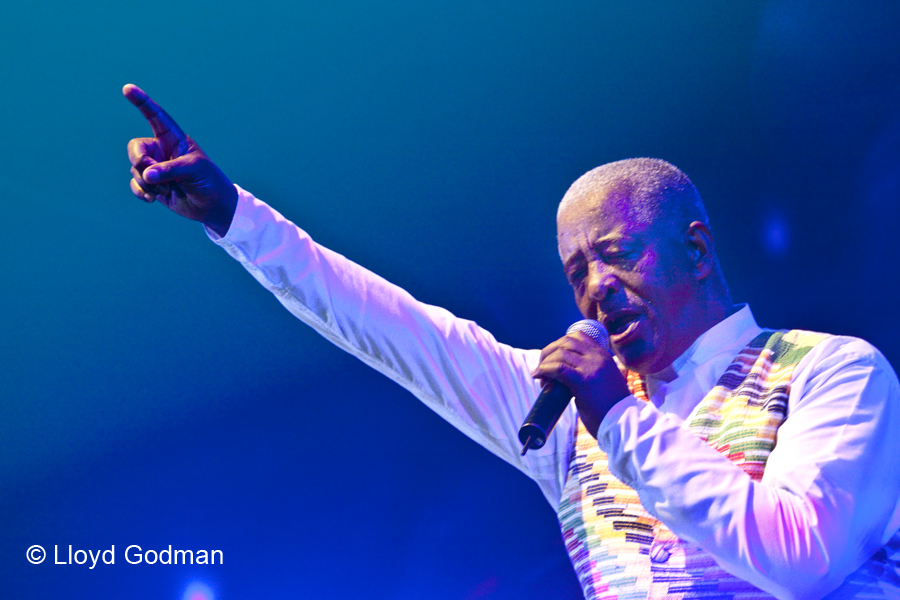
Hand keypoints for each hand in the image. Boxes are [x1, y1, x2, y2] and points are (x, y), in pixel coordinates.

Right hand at [123, 84, 237, 236]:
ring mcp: (155, 168)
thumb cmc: (208, 181)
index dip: (142, 102)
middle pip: (136, 148)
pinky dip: (141, 192)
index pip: (156, 117)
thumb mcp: (194, 170)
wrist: (212, 206)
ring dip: (148, 183)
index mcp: (174, 139)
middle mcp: (161, 150)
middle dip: (139, 161)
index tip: (127, 88)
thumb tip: (146, 175)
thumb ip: (169, 170)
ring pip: (135, 169)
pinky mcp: (151, 185)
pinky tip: (152, 199)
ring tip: (167, 190)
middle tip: (150, 174)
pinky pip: (135, 184)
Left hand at [531, 331, 630, 437]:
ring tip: (541, 377)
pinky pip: (558, 368)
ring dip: (545, 363)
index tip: (553, 356)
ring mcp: (591, 368)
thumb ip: (591, 370)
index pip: (578, 336)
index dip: (561, 343)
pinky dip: (544, 369)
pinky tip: (537, 375)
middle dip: (549, 351)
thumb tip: (567, 372)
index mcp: (603, 356)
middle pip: (566, 342)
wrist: (622, 420)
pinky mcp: (583, 381)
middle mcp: (598, 358)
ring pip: (560, 354)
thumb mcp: (604, 379)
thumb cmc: (611, 406)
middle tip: (542, 366)